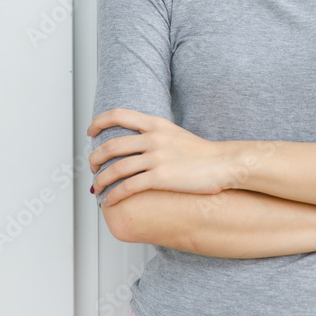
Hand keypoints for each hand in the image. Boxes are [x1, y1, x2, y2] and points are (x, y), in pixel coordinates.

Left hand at [87, 108, 231, 204]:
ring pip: (116, 168)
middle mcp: (153, 138)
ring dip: (101, 180)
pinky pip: (128, 187)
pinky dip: (114, 195)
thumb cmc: (203, 153)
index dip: (99, 122)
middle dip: (95, 158)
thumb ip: (156, 134)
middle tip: (92, 166)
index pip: (118, 115)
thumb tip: (138, 141)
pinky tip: (109, 201)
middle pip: (111, 145)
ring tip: (97, 187)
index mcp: (155, 124)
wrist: (224, 163)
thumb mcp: (175, 134)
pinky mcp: (160, 178)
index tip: (90, 131)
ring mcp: (156, 158)